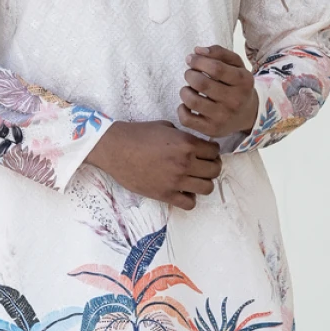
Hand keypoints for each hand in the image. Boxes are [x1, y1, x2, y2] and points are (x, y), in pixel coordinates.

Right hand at [83, 121, 222, 209]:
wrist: (114, 148)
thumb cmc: (137, 134)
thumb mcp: (165, 126)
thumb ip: (182, 136)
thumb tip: (193, 143)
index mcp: (186, 143)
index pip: (215, 151)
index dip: (212, 151)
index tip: (206, 153)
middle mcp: (185, 162)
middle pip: (214, 170)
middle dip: (211, 167)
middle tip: (203, 166)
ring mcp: (175, 180)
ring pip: (207, 188)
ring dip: (203, 183)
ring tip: (194, 179)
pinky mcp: (165, 194)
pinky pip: (189, 203)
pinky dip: (190, 198)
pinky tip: (183, 191)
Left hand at [177, 45, 258, 140]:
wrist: (249, 114)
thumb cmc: (237, 85)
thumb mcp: (236, 65)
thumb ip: (219, 53)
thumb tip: (197, 51)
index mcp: (243, 81)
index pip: (216, 68)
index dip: (198, 61)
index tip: (191, 59)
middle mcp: (235, 101)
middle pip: (202, 84)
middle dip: (189, 74)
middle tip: (190, 74)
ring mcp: (223, 118)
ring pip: (192, 101)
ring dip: (184, 91)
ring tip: (189, 89)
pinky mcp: (212, 130)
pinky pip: (187, 120)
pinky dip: (181, 109)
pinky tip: (187, 105)